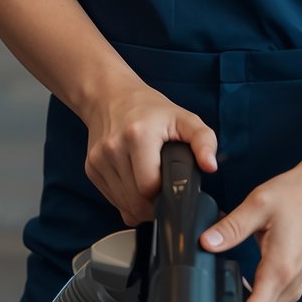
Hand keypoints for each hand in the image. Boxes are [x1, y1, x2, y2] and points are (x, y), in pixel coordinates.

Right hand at [77, 81, 216, 225]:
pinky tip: (136, 184)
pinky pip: (113, 201)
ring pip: (124, 205)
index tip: (173, 188)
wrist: (110, 96)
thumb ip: (203, 140)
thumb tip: (210, 165)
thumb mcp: (184, 118)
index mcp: (138, 136)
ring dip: (140, 205)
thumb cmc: (150, 109)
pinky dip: (127, 200)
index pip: (149, 187)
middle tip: (165, 192)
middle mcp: (113, 148)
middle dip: (154, 205)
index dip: (165, 194)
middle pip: (135, 201)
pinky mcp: (91, 169)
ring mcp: (98, 160)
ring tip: (151, 186)